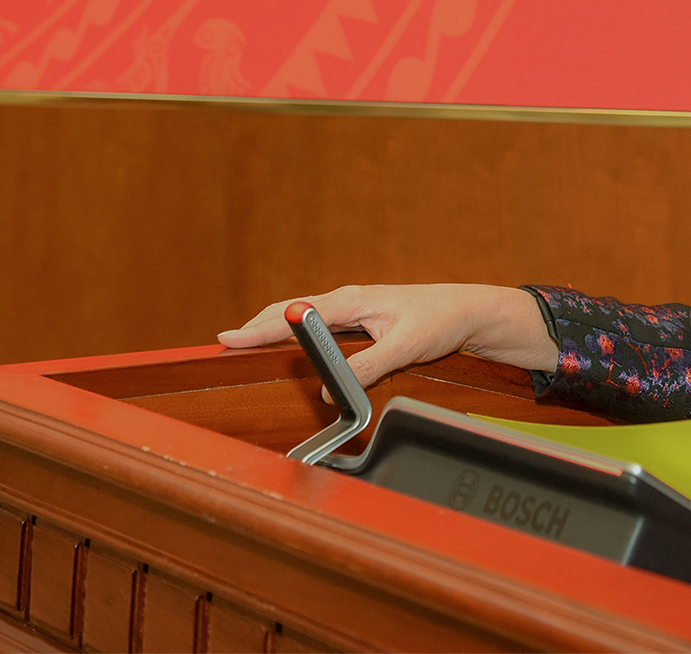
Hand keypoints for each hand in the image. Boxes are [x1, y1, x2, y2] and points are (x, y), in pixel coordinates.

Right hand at [216, 283, 556, 386]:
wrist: (466, 310)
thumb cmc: (439, 320)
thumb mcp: (405, 347)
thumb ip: (368, 367)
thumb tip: (332, 389)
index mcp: (352, 300)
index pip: (296, 315)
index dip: (260, 329)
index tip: (230, 339)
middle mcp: (347, 300)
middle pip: (290, 311)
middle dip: (255, 327)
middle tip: (224, 344)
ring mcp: (352, 308)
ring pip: (300, 316)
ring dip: (271, 327)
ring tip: (241, 341)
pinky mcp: (359, 319)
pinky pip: (316, 325)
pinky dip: (292, 331)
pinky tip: (283, 341)